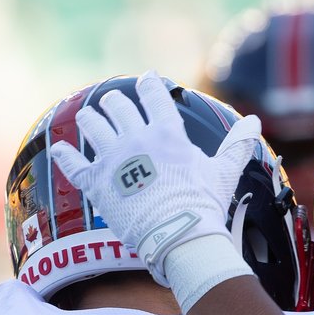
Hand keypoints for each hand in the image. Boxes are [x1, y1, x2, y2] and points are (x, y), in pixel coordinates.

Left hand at [49, 71, 260, 287]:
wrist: (179, 236)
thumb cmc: (204, 205)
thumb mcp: (223, 171)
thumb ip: (237, 144)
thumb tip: (255, 122)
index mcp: (167, 133)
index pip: (154, 97)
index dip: (150, 85)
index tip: (147, 78)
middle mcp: (136, 138)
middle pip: (118, 108)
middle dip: (115, 103)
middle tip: (111, 102)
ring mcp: (113, 159)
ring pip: (93, 127)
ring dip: (90, 120)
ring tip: (88, 118)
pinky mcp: (96, 183)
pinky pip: (73, 164)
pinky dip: (64, 155)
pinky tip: (58, 148)